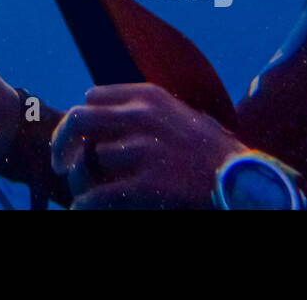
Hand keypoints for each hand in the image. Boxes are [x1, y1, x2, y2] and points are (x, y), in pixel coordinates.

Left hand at [50, 83, 247, 208]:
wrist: (247, 184)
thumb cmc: (216, 155)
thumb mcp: (183, 116)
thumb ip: (150, 112)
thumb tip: (116, 115)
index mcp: (150, 97)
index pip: (93, 97)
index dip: (83, 119)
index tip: (79, 139)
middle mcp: (144, 116)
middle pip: (79, 119)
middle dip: (63, 141)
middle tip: (59, 162)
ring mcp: (146, 149)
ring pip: (89, 161)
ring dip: (80, 179)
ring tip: (80, 192)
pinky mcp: (149, 184)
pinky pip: (100, 194)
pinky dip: (86, 203)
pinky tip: (83, 209)